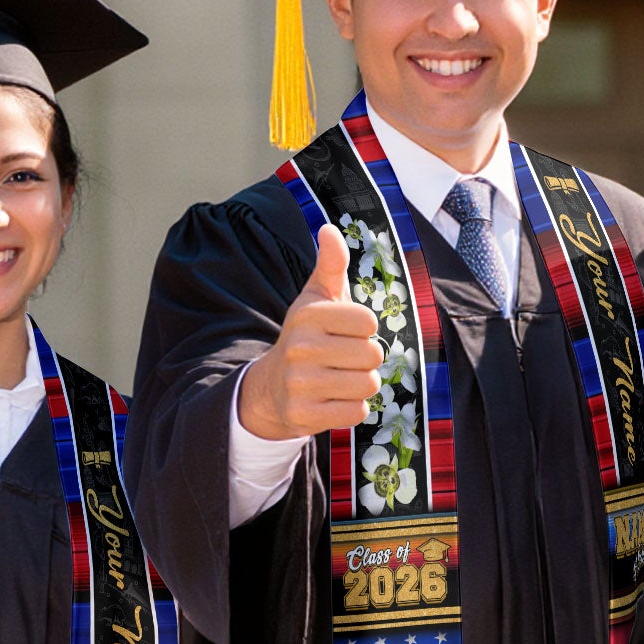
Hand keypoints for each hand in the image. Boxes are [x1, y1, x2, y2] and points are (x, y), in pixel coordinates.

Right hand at [236, 224, 384, 440]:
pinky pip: (357, 412)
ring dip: (361, 384)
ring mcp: (300, 383)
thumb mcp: (316, 299)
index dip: (363, 329)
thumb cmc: (307, 336)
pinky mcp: (304, 414)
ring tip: (339, 378)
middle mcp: (301, 347)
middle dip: (365, 359)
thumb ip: (331, 264)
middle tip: (343, 359)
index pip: (368, 321)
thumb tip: (329, 229)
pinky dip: (352, 408)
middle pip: (372, 355)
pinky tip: (333, 399)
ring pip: (368, 384)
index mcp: (308, 315)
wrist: (272, 386)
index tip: (344, 332)